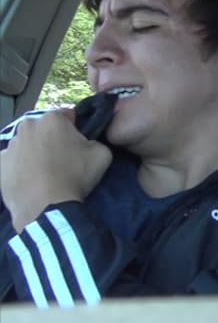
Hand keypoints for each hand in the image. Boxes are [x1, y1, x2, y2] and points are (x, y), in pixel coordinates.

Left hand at [0, 110, 111, 231]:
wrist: (46, 208)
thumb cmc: (75, 176)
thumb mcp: (102, 154)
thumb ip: (94, 140)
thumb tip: (87, 142)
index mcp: (52, 118)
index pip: (68, 115)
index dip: (76, 128)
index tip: (79, 144)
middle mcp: (27, 126)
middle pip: (44, 127)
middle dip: (53, 137)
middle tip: (62, 157)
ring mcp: (10, 145)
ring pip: (27, 142)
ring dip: (35, 150)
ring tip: (44, 171)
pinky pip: (13, 159)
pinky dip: (20, 165)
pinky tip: (30, 178)